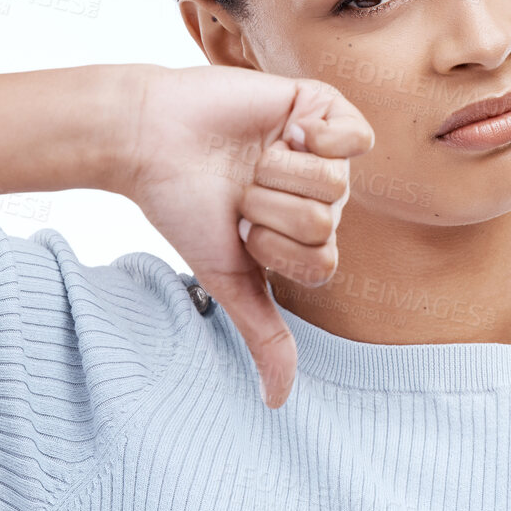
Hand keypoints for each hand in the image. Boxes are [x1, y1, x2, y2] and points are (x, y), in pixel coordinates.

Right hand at [118, 65, 375, 407]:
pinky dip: (320, 137)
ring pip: (337, 184)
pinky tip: (286, 130)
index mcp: (301, 235)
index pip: (323, 263)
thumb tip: (277, 403)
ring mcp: (322, 151)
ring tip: (252, 158)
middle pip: (329, 222)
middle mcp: (317, 195)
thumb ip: (263, 333)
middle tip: (241, 189)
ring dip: (279, 173)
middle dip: (271, 209)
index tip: (241, 230)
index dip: (276, 250)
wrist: (151, 140)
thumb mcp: (228, 279)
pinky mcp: (320, 107)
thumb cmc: (184, 207)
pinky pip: (359, 138)